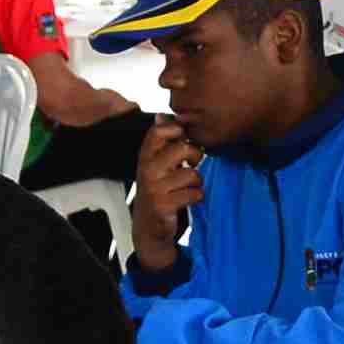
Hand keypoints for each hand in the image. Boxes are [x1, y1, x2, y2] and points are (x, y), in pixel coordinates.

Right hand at [130, 115, 204, 262]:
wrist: (149, 228)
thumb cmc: (157, 191)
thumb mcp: (156, 165)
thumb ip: (162, 142)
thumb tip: (161, 115)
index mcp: (145, 156)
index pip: (158, 131)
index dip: (176, 130)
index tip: (184, 139)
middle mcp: (147, 170)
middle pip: (181, 149)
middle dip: (195, 155)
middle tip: (194, 163)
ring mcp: (154, 188)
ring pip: (192, 174)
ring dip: (197, 182)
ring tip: (188, 187)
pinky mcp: (164, 205)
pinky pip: (195, 193)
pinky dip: (198, 196)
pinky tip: (189, 200)